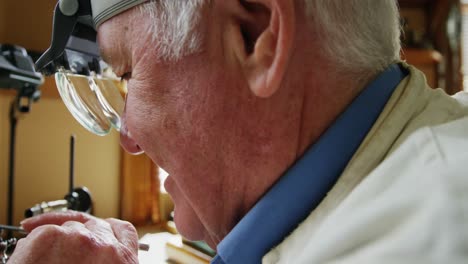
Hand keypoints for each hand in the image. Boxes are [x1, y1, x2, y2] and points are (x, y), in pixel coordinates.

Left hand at [8, 211, 138, 263]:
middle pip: (95, 226)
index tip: (98, 231)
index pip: (123, 231)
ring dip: (57, 241)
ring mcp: (78, 239)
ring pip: (68, 228)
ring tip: (45, 263)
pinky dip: (35, 243)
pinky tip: (34, 259)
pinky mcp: (49, 237)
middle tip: (61, 245)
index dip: (110, 229)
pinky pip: (43, 231)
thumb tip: (102, 259)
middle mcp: (105, 247)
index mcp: (124, 262)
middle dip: (79, 234)